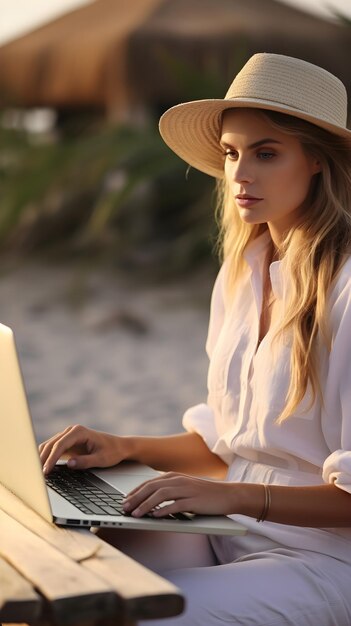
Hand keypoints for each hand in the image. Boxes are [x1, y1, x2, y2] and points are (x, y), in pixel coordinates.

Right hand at [39, 425, 125, 473]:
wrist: (118, 446)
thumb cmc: (112, 451)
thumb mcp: (101, 459)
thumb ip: (86, 461)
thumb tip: (70, 464)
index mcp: (79, 432)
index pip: (60, 444)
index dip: (51, 458)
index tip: (46, 470)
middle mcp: (71, 431)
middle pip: (51, 444)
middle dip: (43, 459)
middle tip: (37, 475)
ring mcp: (68, 436)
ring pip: (49, 446)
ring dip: (42, 458)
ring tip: (37, 473)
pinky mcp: (67, 443)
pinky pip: (53, 449)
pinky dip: (46, 457)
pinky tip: (43, 468)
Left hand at [123, 472, 237, 517]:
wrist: (227, 495)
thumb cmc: (204, 494)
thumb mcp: (183, 488)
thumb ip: (168, 491)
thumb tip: (149, 501)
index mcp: (174, 476)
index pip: (149, 483)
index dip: (135, 492)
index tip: (124, 500)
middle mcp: (178, 480)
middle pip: (151, 487)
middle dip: (135, 498)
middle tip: (124, 508)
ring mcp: (186, 490)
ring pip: (161, 495)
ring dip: (146, 505)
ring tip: (136, 514)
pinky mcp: (194, 501)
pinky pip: (176, 505)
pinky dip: (164, 510)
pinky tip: (155, 516)